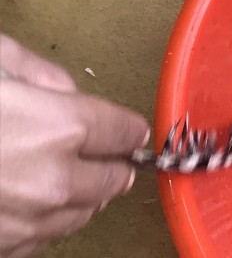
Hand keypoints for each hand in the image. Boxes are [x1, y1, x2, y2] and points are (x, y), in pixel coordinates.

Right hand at [0, 35, 148, 257]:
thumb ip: (40, 73)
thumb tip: (68, 92)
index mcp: (61, 127)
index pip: (124, 132)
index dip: (126, 128)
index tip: (126, 129)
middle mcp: (51, 180)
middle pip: (112, 180)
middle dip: (109, 164)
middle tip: (103, 155)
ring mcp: (22, 221)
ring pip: (79, 215)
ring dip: (80, 196)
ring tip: (66, 178)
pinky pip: (38, 240)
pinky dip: (40, 223)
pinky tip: (23, 202)